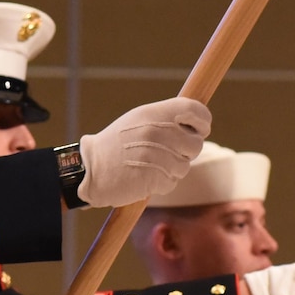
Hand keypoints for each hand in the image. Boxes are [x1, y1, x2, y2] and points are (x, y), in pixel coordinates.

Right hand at [78, 98, 211, 207]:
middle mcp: (160, 132)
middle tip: (165, 152)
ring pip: (185, 166)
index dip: (202, 122)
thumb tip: (196, 122)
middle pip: (196, 144)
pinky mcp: (156, 178)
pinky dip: (161, 183)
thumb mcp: (139, 118)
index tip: (198, 129)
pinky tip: (144, 176)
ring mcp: (159, 156)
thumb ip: (167, 117)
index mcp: (157, 113)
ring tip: (150, 165)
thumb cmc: (117, 143)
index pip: (198, 111)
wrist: (92, 168)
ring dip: (171, 169)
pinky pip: (172, 182)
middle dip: (185, 151)